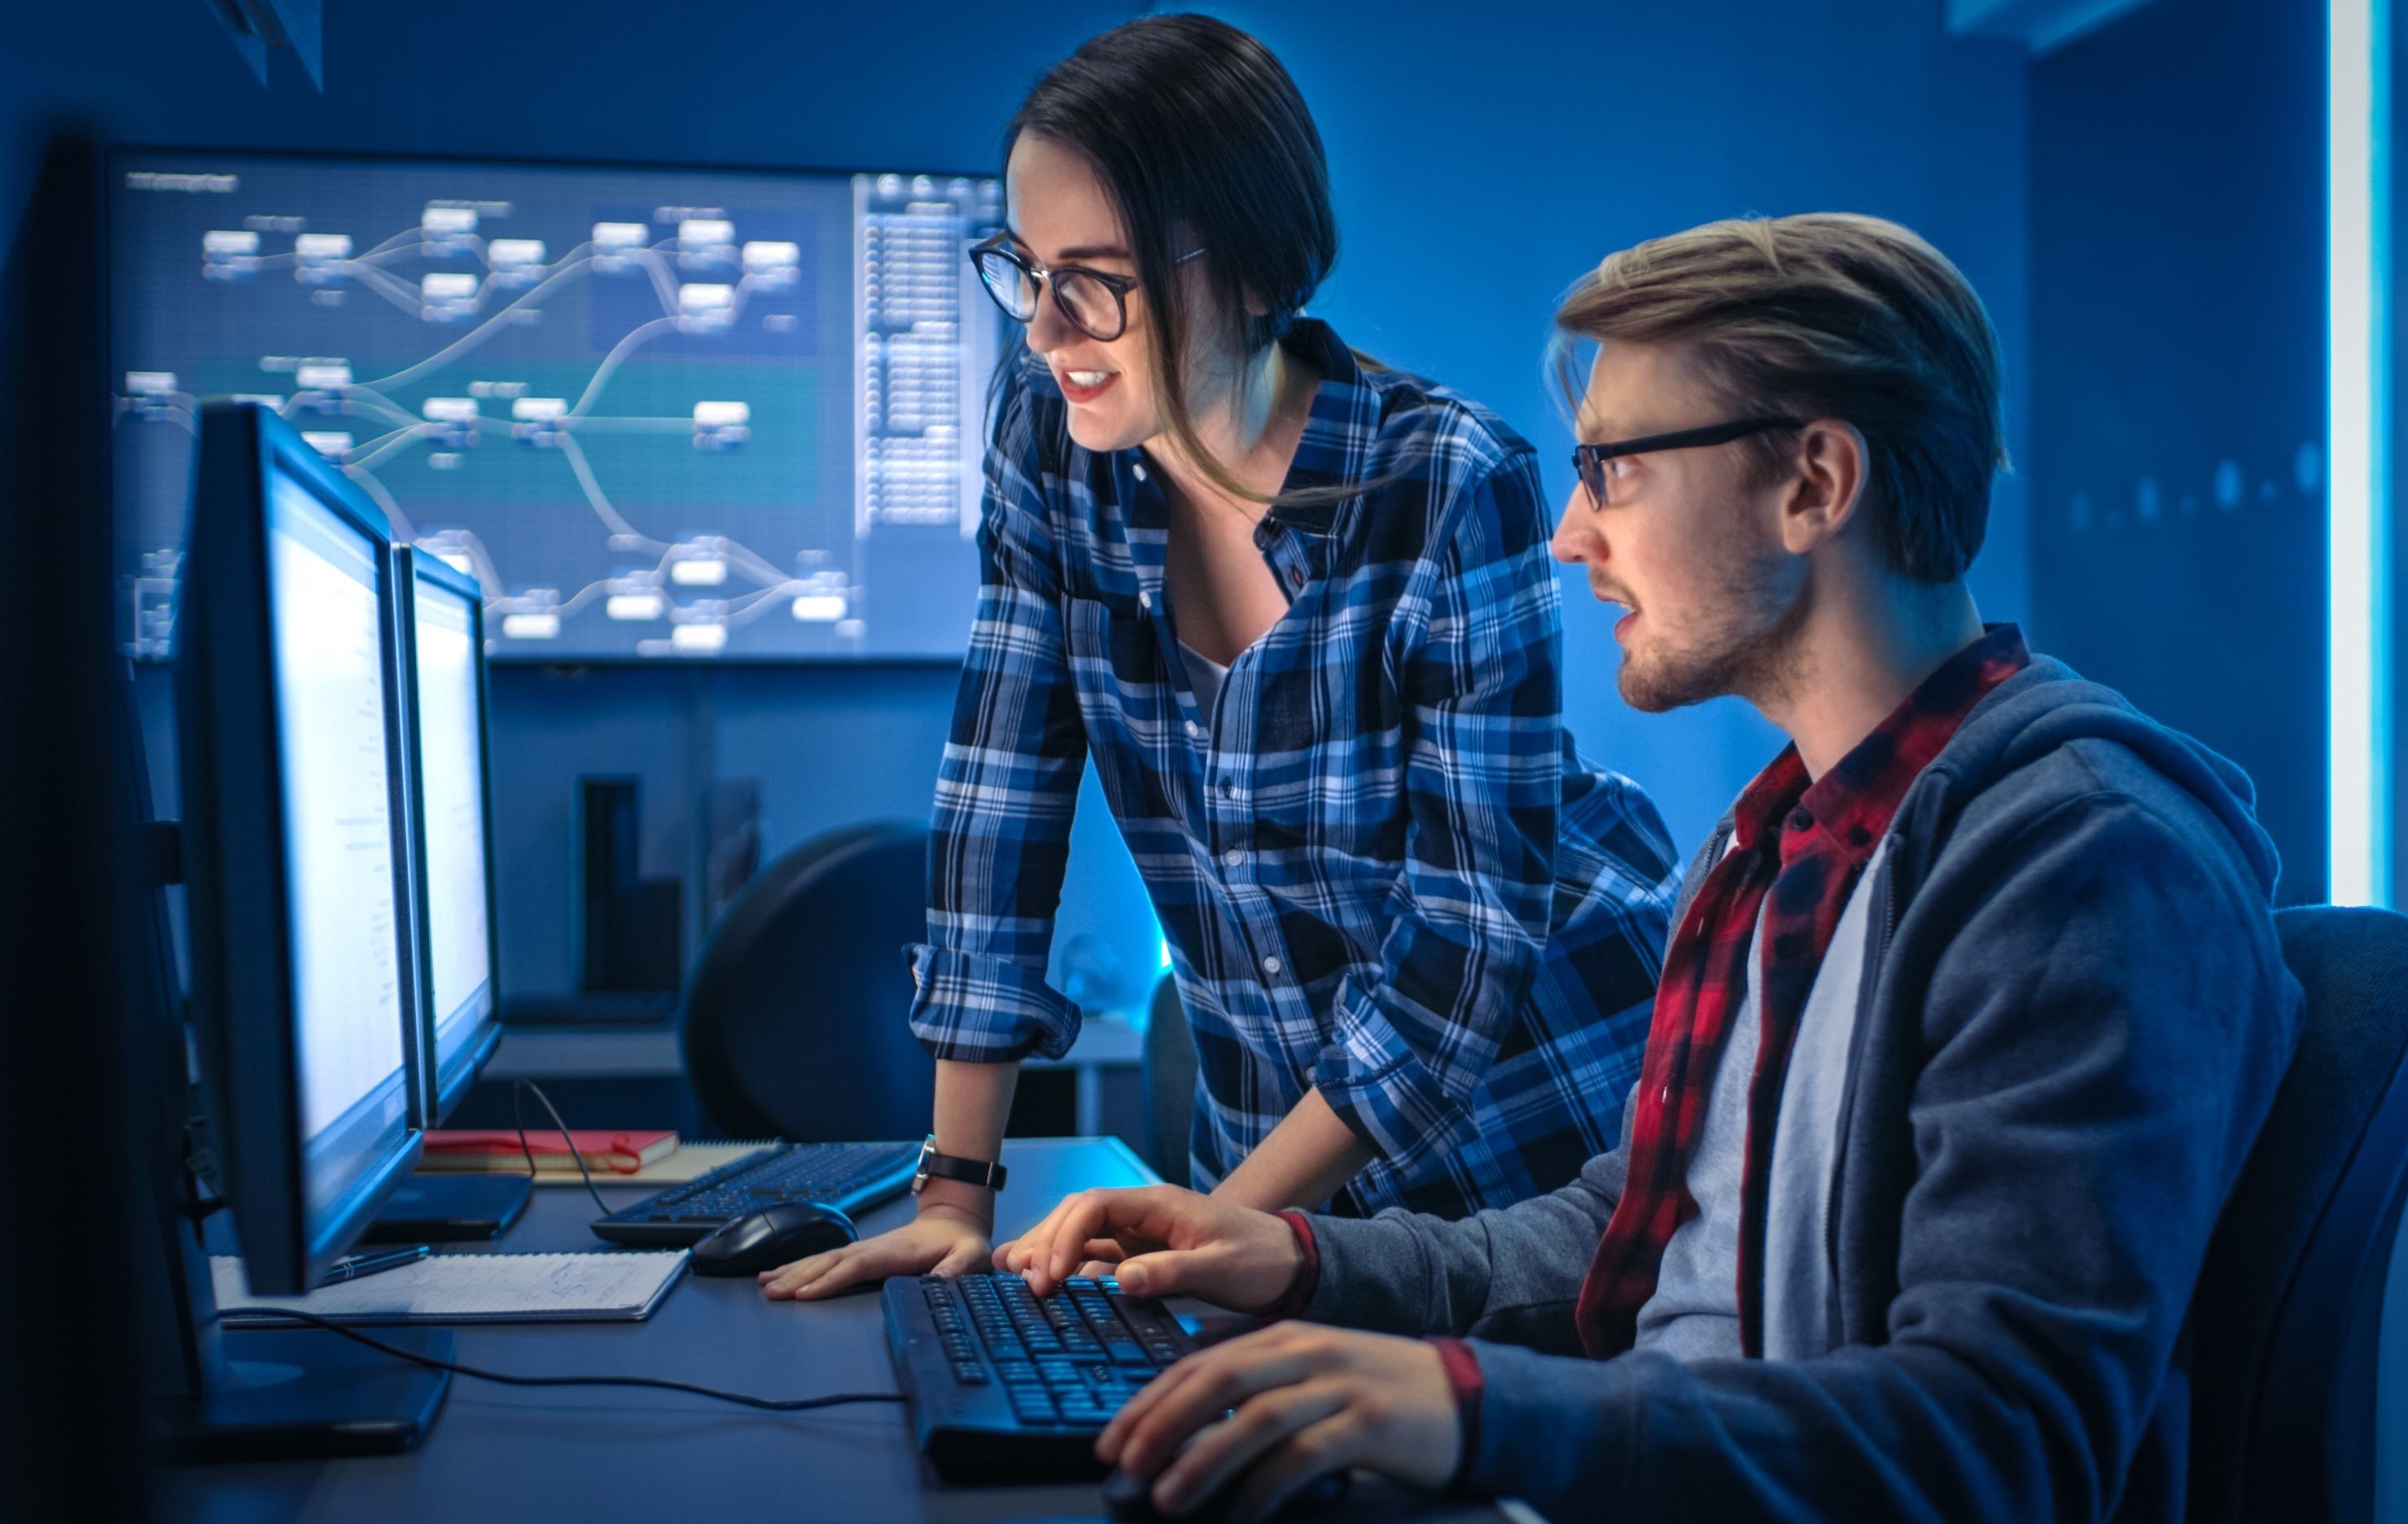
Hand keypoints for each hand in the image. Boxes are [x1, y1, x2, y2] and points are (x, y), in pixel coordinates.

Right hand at [757, 1203, 988, 1300]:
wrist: (952, 1220)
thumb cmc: (961, 1243)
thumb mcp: (971, 1255)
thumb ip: (959, 1267)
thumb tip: (941, 1282)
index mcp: (894, 1252)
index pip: (857, 1265)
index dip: (831, 1279)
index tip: (804, 1293)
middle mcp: (871, 1248)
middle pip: (830, 1263)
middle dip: (799, 1277)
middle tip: (772, 1293)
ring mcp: (862, 1249)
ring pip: (821, 1260)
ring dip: (792, 1272)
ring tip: (765, 1285)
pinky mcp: (857, 1254)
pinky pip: (823, 1261)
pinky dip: (798, 1268)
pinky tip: (776, 1275)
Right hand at [991, 1184, 1300, 1308]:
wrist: (1288, 1264)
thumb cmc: (1260, 1260)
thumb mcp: (1221, 1268)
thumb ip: (1172, 1271)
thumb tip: (1122, 1279)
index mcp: (1158, 1204)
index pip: (1095, 1205)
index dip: (1065, 1234)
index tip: (1054, 1273)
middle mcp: (1141, 1213)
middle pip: (1076, 1215)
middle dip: (1046, 1243)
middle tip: (1029, 1283)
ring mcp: (1138, 1234)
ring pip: (1078, 1233)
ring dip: (1049, 1252)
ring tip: (1018, 1277)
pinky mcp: (1140, 1255)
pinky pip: (1093, 1256)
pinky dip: (1065, 1266)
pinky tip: (1042, 1281)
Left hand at [1099, 1323, 1460, 1522]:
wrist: (1466, 1396)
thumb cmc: (1376, 1394)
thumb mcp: (1311, 1375)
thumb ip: (1257, 1389)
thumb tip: (1185, 1429)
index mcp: (1282, 1338)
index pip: (1198, 1363)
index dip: (1148, 1401)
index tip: (1111, 1441)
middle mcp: (1306, 1352)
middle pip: (1217, 1381)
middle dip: (1161, 1423)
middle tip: (1124, 1466)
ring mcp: (1339, 1385)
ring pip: (1255, 1418)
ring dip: (1203, 1459)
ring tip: (1166, 1497)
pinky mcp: (1369, 1423)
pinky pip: (1304, 1456)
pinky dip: (1265, 1486)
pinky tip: (1241, 1515)